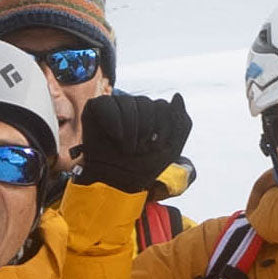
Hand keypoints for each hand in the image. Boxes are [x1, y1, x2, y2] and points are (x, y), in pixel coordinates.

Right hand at [74, 93, 192, 192]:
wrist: (116, 182)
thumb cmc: (143, 167)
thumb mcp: (171, 150)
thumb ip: (182, 123)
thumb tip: (178, 96)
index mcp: (154, 113)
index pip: (164, 106)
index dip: (163, 129)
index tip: (157, 147)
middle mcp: (135, 106)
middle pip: (147, 103)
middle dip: (146, 131)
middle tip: (139, 150)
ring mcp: (115, 105)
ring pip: (128, 102)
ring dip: (131, 132)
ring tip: (126, 148)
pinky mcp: (95, 108)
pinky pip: (107, 103)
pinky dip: (113, 122)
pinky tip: (116, 137)